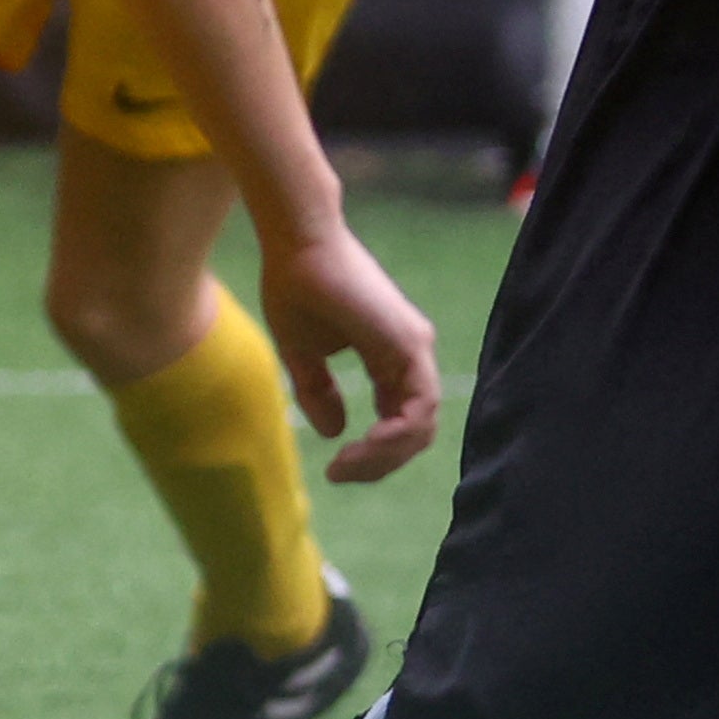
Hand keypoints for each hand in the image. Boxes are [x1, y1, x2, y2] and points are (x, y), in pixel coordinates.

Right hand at [258, 220, 448, 482]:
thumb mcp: (302, 356)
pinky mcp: (410, 343)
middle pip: (416, 431)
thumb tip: (334, 433)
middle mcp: (412, 354)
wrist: (296, 245)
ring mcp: (416, 348)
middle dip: (380, 463)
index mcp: (391, 357)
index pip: (400, 422)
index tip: (335, 470)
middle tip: (340, 474)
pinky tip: (362, 445)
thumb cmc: (295, 288)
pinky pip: (419, 406)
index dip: (373, 455)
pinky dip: (394, 435)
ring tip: (346, 467)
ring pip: (422, 425)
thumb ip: (319, 393)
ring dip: (385, 456)